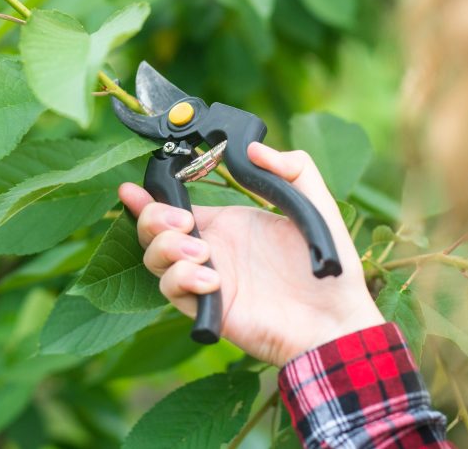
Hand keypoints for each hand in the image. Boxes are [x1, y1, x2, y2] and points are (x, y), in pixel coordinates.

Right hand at [118, 142, 383, 366]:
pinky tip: (214, 280)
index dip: (148, 197)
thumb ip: (292, 167)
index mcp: (227, 224)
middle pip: (152, 231)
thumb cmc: (329, 267)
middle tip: (182, 221)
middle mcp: (210, 250)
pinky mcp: (208, 308)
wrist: (336, 319)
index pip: (174, 206)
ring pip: (154, 260)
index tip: (131, 188)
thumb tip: (253, 149)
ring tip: (202, 252)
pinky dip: (183, 279)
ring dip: (168, 249)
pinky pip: (171, 291)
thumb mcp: (315, 204)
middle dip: (153, 218)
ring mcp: (206, 279)